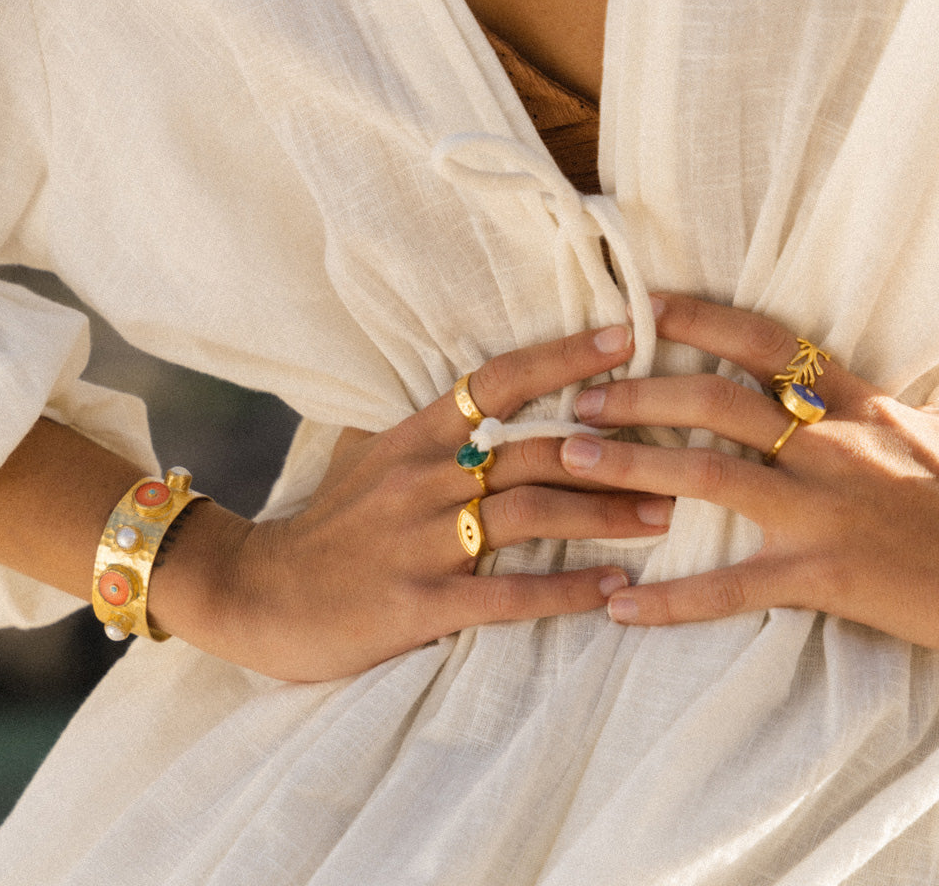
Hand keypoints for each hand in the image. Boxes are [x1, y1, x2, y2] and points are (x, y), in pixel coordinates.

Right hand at [154, 324, 673, 680]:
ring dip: (604, 515)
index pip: (496, 380)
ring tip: (665, 518)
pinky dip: (564, 591)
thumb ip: (427, 436)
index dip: (563, 356)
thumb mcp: (367, 462)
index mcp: (412, 437)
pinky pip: (505, 595)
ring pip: (530, 514)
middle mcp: (420, 478)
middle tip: (683, 455)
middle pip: (533, 451)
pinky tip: (615, 591)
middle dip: (614, 453)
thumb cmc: (325, 530)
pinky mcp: (416, 603)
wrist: (256, 594)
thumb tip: (487, 408)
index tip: (625, 334)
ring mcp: (417, 541)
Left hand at [559, 294, 938, 657]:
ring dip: (630, 469)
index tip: (641, 303)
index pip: (764, 343)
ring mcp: (823, 509)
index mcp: (855, 404)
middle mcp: (828, 445)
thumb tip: (885, 364)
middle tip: (577, 398)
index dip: (697, 317)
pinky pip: (731, 586)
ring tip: (568, 463)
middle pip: (713, 403)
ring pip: (707, 477)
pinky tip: (617, 606)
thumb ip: (898, 392)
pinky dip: (669, 599)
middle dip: (638, 394)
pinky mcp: (824, 574)